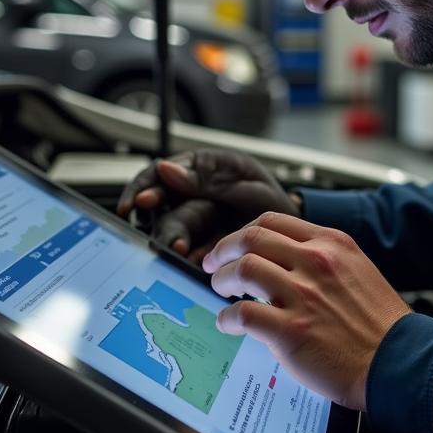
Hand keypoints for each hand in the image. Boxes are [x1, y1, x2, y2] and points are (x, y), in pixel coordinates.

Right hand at [117, 149, 299, 263]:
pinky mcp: (202, 249)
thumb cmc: (271, 196)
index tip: (138, 202)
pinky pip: (187, 255)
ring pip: (170, 232)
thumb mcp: (243, 182)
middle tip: (167, 235)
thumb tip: (165, 169)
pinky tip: (194, 262)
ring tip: (180, 251)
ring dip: (172, 242)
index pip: (159, 175)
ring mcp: (195, 224)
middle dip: (161, 224)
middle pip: (161, 210)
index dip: (144, 187)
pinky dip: (189, 259)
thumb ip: (205, 178)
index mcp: (198, 170)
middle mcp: (191, 197)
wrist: (293, 231)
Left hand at [202, 212, 410, 409]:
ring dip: (222, 279)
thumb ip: (323, 260)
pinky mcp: (291, 331)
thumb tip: (283, 261)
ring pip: (243, 269)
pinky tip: (227, 324)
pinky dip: (226, 318)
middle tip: (214, 263)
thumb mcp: (357, 271)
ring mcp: (303, 296)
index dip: (243, 231)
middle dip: (224, 249)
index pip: (272, 222)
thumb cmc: (380, 325)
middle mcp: (316, 263)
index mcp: (331, 244)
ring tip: (220, 290)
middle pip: (251, 238)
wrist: (399, 363)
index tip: (234, 244)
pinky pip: (243, 315)